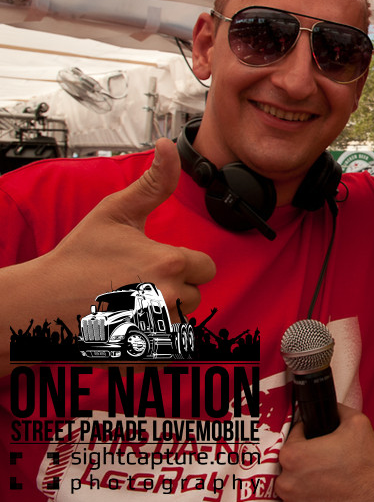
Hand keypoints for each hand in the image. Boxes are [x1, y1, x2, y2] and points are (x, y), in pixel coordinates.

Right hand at [2, 139, 212, 340]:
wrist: (39, 305)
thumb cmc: (77, 258)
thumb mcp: (115, 213)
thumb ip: (153, 183)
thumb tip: (169, 146)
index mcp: (170, 262)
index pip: (206, 267)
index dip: (183, 263)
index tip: (154, 262)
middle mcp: (170, 296)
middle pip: (195, 294)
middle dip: (174, 287)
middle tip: (136, 283)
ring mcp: (158, 329)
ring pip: (181, 320)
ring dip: (163, 313)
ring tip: (129, 304)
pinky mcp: (146, 356)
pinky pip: (169, 348)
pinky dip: (153, 340)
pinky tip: (127, 326)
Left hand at [276, 404, 373, 501]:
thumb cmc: (366, 466)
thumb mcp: (357, 422)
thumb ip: (338, 409)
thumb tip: (332, 407)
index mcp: (293, 455)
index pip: (295, 433)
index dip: (311, 432)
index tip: (323, 439)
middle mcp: (286, 480)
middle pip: (293, 457)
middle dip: (309, 454)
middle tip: (329, 456)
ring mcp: (292, 500)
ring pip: (295, 477)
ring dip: (308, 473)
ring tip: (330, 472)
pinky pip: (301, 495)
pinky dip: (312, 490)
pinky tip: (329, 485)